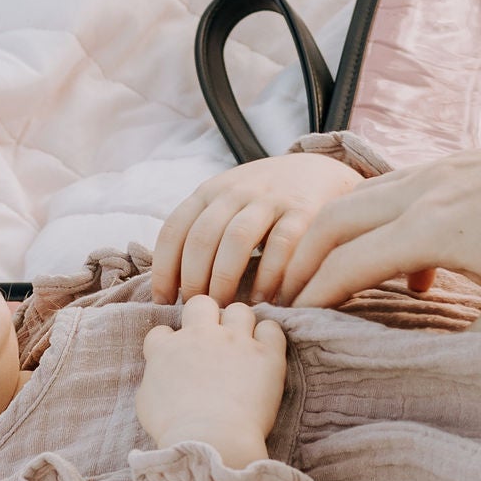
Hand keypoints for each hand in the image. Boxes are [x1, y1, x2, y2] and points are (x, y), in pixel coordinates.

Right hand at [136, 295, 287, 465]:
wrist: (211, 439)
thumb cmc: (175, 429)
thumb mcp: (147, 403)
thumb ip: (153, 378)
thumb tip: (161, 372)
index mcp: (167, 348)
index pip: (163, 331)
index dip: (171, 342)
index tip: (179, 358)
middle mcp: (201, 335)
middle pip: (201, 303)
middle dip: (205, 316)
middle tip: (212, 340)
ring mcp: (235, 341)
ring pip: (239, 310)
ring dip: (239, 324)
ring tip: (242, 345)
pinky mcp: (265, 354)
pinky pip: (271, 328)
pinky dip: (269, 338)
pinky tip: (264, 353)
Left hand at [152, 154, 363, 306]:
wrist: (318, 171)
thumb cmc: (263, 201)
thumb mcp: (227, 203)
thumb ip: (202, 230)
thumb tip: (169, 285)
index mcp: (210, 191)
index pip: (175, 229)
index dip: (164, 269)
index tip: (162, 302)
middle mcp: (236, 191)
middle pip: (202, 237)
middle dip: (194, 279)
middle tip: (197, 309)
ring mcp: (270, 199)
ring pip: (237, 239)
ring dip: (226, 279)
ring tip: (225, 308)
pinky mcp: (304, 211)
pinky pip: (281, 245)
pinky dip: (270, 276)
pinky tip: (265, 300)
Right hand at [283, 128, 480, 335]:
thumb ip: (472, 345)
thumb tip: (434, 369)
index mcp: (431, 229)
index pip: (345, 265)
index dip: (311, 298)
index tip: (288, 326)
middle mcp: (425, 191)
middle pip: (333, 220)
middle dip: (300, 260)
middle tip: (285, 298)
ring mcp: (444, 171)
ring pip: (363, 198)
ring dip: (336, 236)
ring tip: (330, 281)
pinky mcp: (465, 165)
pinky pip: (398, 191)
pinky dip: (379, 223)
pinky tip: (416, 269)